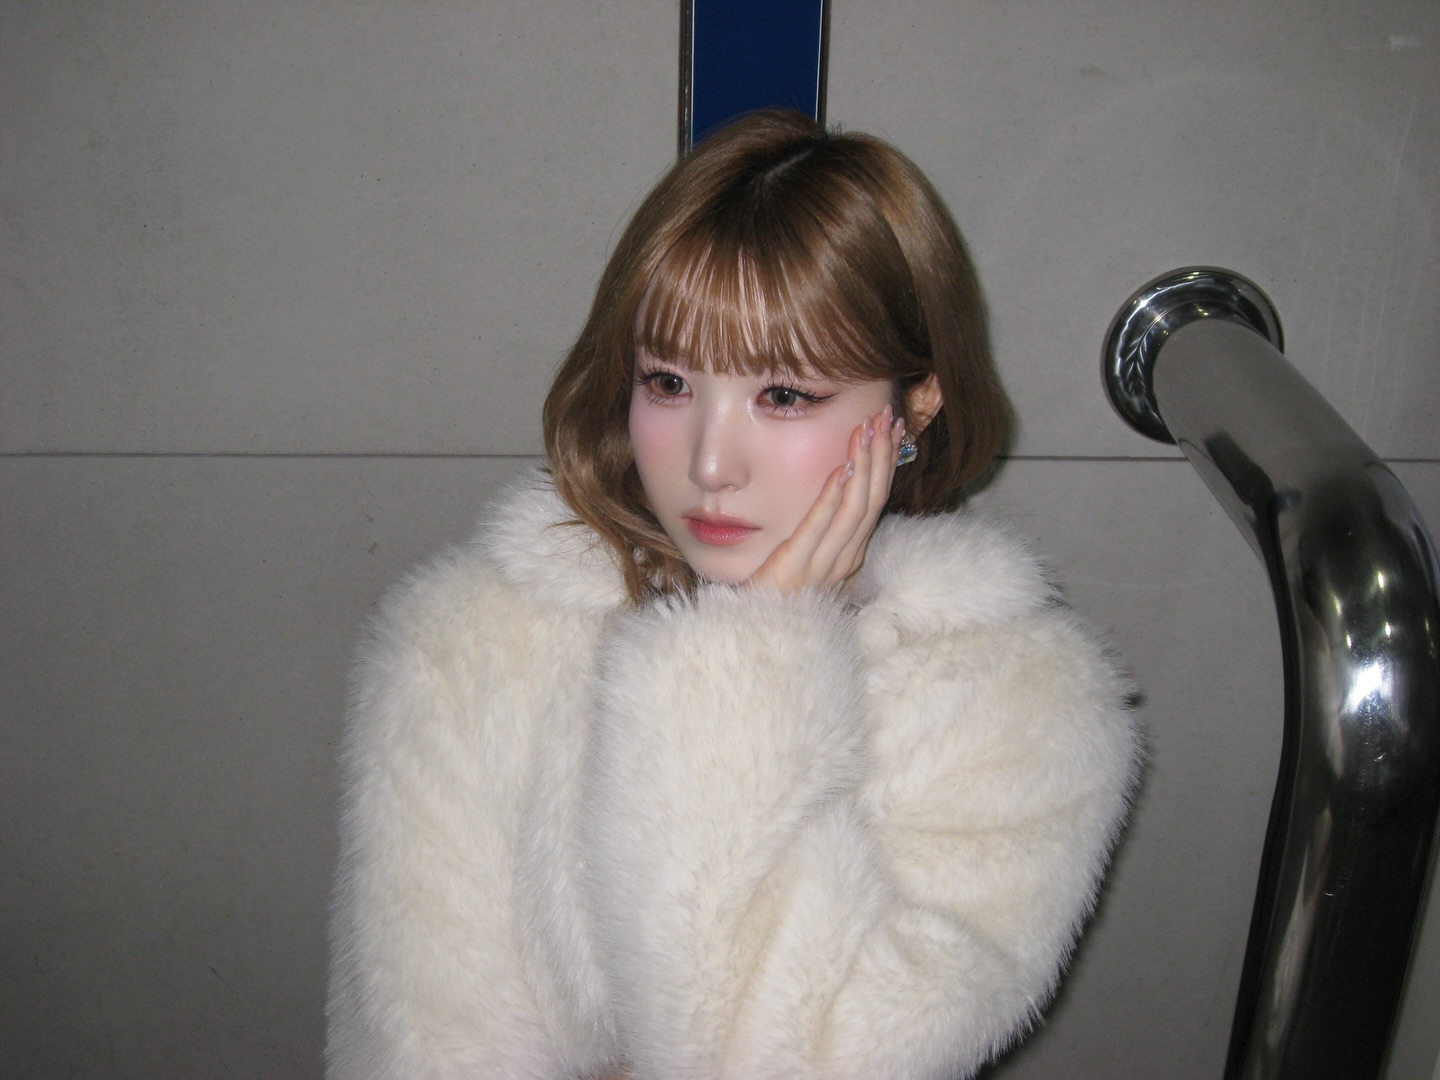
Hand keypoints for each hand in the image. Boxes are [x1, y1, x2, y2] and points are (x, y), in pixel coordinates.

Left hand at [747, 404, 904, 593]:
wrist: (757, 634)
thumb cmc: (779, 596)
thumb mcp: (810, 561)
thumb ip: (826, 533)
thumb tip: (838, 491)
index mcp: (851, 555)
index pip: (877, 501)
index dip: (887, 463)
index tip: (893, 429)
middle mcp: (846, 559)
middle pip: (873, 499)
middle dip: (881, 455)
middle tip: (886, 417)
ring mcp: (825, 565)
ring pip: (856, 508)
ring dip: (864, 465)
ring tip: (867, 430)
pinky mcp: (797, 566)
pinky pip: (820, 526)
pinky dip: (833, 496)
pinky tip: (841, 470)